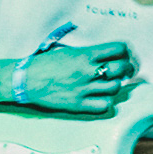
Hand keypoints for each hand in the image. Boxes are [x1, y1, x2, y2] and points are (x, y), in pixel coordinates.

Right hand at [15, 41, 139, 112]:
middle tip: (125, 70)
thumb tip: (105, 56)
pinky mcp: (78, 104)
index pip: (118, 48)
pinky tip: (100, 97)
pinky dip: (106, 101)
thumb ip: (88, 54)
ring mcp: (83, 89)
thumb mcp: (67, 51)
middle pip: (121, 68)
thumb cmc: (43, 64)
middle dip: (127, 68)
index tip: (124, 54)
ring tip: (108, 84)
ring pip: (115, 87)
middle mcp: (86, 71)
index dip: (125, 51)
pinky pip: (104, 105)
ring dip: (114, 85)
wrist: (25, 80)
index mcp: (84, 55)